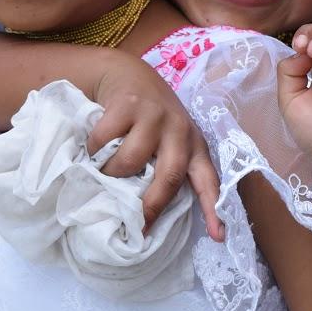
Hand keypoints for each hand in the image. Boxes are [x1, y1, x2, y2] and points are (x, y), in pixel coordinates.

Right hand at [89, 57, 222, 240]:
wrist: (129, 74)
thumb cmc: (149, 120)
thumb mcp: (167, 143)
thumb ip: (165, 170)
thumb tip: (147, 217)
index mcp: (194, 146)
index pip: (208, 180)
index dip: (212, 209)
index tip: (217, 236)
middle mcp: (180, 131)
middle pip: (170, 176)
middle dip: (151, 204)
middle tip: (136, 222)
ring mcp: (155, 116)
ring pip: (131, 160)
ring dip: (112, 173)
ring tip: (103, 173)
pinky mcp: (129, 104)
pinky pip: (105, 140)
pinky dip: (94, 149)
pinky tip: (94, 147)